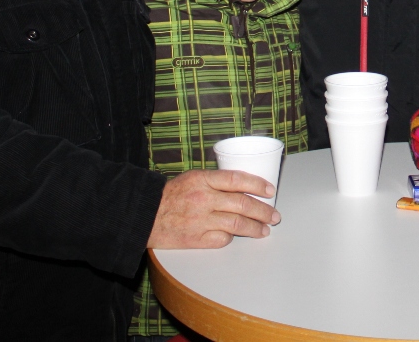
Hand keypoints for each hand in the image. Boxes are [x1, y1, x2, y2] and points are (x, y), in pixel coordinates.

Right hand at [147, 169, 280, 248]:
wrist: (144, 216)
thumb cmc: (169, 196)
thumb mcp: (191, 178)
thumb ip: (215, 182)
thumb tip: (244, 187)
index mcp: (202, 179)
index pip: (237, 179)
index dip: (257, 184)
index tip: (270, 190)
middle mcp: (204, 199)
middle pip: (243, 204)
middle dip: (263, 211)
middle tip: (274, 216)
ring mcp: (201, 221)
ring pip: (237, 224)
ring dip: (255, 228)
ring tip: (264, 230)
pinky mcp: (197, 239)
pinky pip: (223, 240)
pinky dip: (231, 238)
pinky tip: (236, 237)